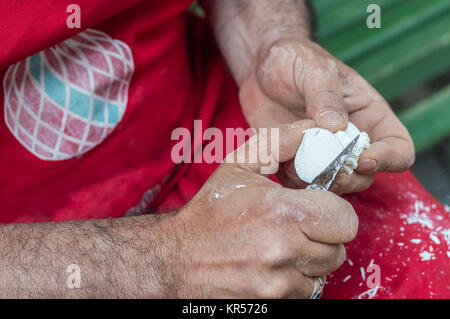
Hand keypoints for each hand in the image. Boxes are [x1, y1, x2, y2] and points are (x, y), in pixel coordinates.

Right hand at [167, 121, 357, 297]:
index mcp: (283, 212)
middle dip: (325, 236)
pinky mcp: (274, 301)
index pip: (345, 219)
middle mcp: (286, 250)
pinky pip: (308, 291)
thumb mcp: (238, 165)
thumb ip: (279, 143)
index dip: (334, 212)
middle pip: (339, 248)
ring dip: (312, 259)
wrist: (177, 259)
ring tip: (285, 245)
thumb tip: (313, 130)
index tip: (318, 209)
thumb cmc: (210, 211)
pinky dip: (298, 279)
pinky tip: (275, 265)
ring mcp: (280, 282)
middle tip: (301, 227)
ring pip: (325, 271)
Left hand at [239, 38, 414, 193]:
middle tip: (324, 171)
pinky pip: (298, 181)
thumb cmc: (296, 60)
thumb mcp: (315, 69)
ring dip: (314, 182)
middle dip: (347, 179)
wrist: (261, 68)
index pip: (398, 146)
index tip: (364, 159)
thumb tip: (336, 128)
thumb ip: (326, 96)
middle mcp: (349, 140)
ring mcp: (321, 154)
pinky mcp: (295, 161)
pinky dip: (289, 179)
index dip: (389, 159)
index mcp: (369, 115)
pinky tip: (276, 162)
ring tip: (293, 165)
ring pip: (330, 184)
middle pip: (364, 176)